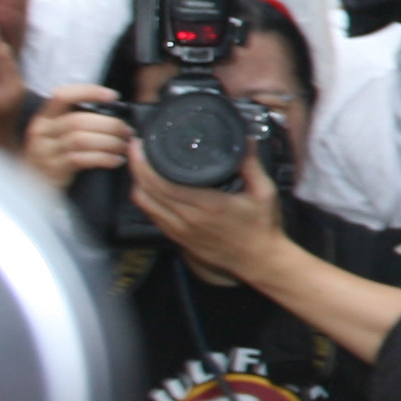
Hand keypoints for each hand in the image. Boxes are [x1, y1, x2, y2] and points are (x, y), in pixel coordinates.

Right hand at [21, 85, 130, 193]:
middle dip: (110, 125)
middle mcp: (42, 131)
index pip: (62, 96)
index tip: (113, 96)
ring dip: (110, 142)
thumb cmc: (56, 155)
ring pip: (82, 140)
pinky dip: (104, 158)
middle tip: (128, 132)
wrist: (33, 185)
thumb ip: (79, 120)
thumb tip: (117, 113)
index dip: (89, 92)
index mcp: (45, 117)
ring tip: (124, 146)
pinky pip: (82, 159)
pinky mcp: (53, 170)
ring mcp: (45, 151)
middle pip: (79, 121)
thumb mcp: (59, 133)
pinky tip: (116, 160)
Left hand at [129, 142, 290, 283]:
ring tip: (140, 165)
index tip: (141, 144)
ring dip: (138, 182)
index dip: (144, 162)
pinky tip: (148, 188)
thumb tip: (245, 140)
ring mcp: (180, 230)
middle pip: (146, 190)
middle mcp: (188, 219)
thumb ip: (251, 164)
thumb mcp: (264, 192)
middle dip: (136, 166)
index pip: (161, 182)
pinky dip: (145, 198)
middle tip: (136, 147)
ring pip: (145, 203)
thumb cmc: (263, 227)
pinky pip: (152, 215)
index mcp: (208, 205)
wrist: (259, 260)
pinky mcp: (178, 238)